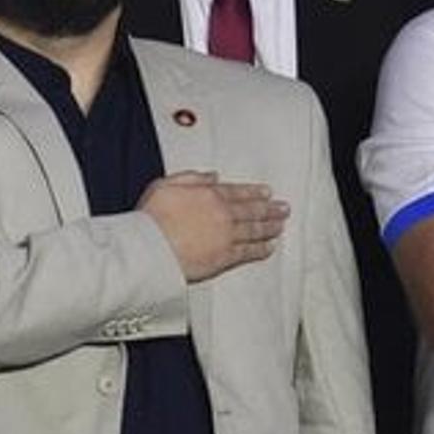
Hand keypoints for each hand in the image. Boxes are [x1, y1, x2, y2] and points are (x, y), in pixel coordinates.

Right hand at [137, 170, 288, 281]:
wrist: (150, 249)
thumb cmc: (151, 219)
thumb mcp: (165, 185)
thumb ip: (191, 177)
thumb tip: (212, 175)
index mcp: (208, 194)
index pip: (238, 192)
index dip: (255, 192)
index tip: (267, 192)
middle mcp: (222, 214)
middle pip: (253, 211)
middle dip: (270, 209)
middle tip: (283, 209)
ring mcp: (226, 236)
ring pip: (255, 231)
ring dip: (270, 228)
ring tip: (280, 226)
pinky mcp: (225, 257)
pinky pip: (248, 252)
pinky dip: (261, 249)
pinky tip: (269, 247)